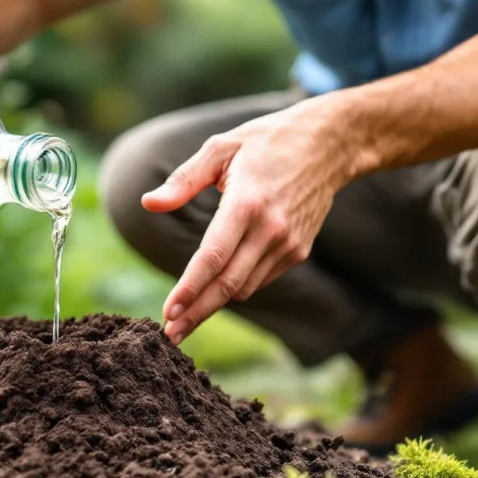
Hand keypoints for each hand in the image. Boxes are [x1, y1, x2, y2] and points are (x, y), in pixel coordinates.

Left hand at [143, 96, 359, 345]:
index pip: (213, 257)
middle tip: (170, 336)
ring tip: (185, 317)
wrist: (329, 144)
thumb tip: (148, 203)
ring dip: (215, 304)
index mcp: (247, 203)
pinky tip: (216, 289)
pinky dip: (236, 286)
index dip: (189, 289)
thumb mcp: (221, 147)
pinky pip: (259, 278)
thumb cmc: (266, 141)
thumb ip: (183, 180)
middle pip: (227, 284)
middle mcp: (271, 229)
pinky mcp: (298, 251)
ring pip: (244, 287)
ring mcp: (288, 244)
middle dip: (196, 313)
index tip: (168, 312)